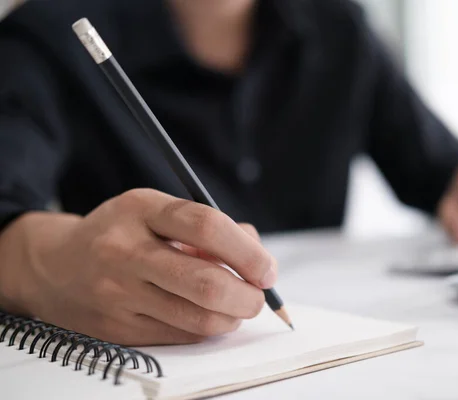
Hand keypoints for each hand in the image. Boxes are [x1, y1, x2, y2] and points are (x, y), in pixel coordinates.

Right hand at [0, 189, 275, 345]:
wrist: (55, 267)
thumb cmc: (122, 233)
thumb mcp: (157, 210)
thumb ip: (209, 226)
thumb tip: (257, 255)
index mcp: (141, 209)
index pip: (206, 226)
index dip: (247, 252)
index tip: (267, 269)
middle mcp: (125, 252)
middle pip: (205, 283)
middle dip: (248, 296)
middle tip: (259, 295)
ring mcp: (119, 295)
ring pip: (197, 318)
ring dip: (232, 317)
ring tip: (236, 306)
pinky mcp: (118, 329)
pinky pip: (181, 336)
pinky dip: (206, 328)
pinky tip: (207, 315)